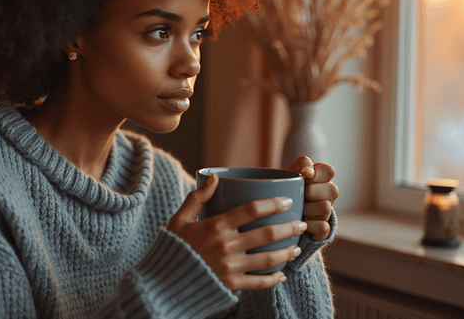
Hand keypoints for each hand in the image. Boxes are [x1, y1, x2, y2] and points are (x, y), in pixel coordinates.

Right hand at [167, 174, 306, 290]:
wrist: (163, 281)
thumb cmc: (173, 246)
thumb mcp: (180, 219)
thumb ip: (198, 197)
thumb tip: (215, 177)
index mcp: (216, 226)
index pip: (252, 209)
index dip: (273, 203)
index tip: (287, 201)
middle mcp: (226, 245)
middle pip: (266, 234)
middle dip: (288, 227)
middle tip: (300, 223)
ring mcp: (230, 267)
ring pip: (267, 259)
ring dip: (286, 252)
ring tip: (296, 247)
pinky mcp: (230, 285)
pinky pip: (258, 283)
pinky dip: (273, 279)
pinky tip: (282, 274)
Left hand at [286, 156, 337, 240]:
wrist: (280, 212)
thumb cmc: (288, 187)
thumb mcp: (292, 171)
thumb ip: (303, 164)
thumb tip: (308, 173)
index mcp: (324, 178)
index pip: (330, 171)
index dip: (316, 174)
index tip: (303, 177)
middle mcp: (329, 194)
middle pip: (332, 189)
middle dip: (310, 192)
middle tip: (299, 195)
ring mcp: (328, 212)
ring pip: (326, 207)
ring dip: (308, 209)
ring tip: (298, 209)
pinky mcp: (324, 230)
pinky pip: (323, 227)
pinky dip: (309, 226)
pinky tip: (300, 223)